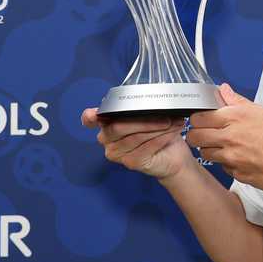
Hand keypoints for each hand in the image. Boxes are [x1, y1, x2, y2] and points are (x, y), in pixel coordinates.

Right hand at [80, 108, 194, 182]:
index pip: (90, 119)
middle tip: (165, 116)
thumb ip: (139, 108)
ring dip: (157, 128)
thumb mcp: (148, 116)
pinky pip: (146, 147)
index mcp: (106, 123)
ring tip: (172, 122)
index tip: (94, 114)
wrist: (172, 157)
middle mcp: (106, 139)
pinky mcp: (130, 162)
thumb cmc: (158, 133)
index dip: (90, 117)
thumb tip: (145, 99)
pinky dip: (161, 138)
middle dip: (143, 120)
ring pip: (135, 137)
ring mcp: (116, 153)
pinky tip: (170, 132)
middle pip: (118, 127)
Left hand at [186, 83, 262, 197]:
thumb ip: (238, 102)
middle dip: (198, 134)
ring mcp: (232, 158)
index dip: (199, 118)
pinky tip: (243, 158)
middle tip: (208, 134)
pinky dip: (227, 163)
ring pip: (205, 153)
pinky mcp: (237, 174)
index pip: (198, 117)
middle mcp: (231, 137)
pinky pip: (222, 167)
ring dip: (211, 149)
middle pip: (194, 136)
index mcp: (237, 117)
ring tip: (228, 146)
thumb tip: (223, 90)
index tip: (204, 120)